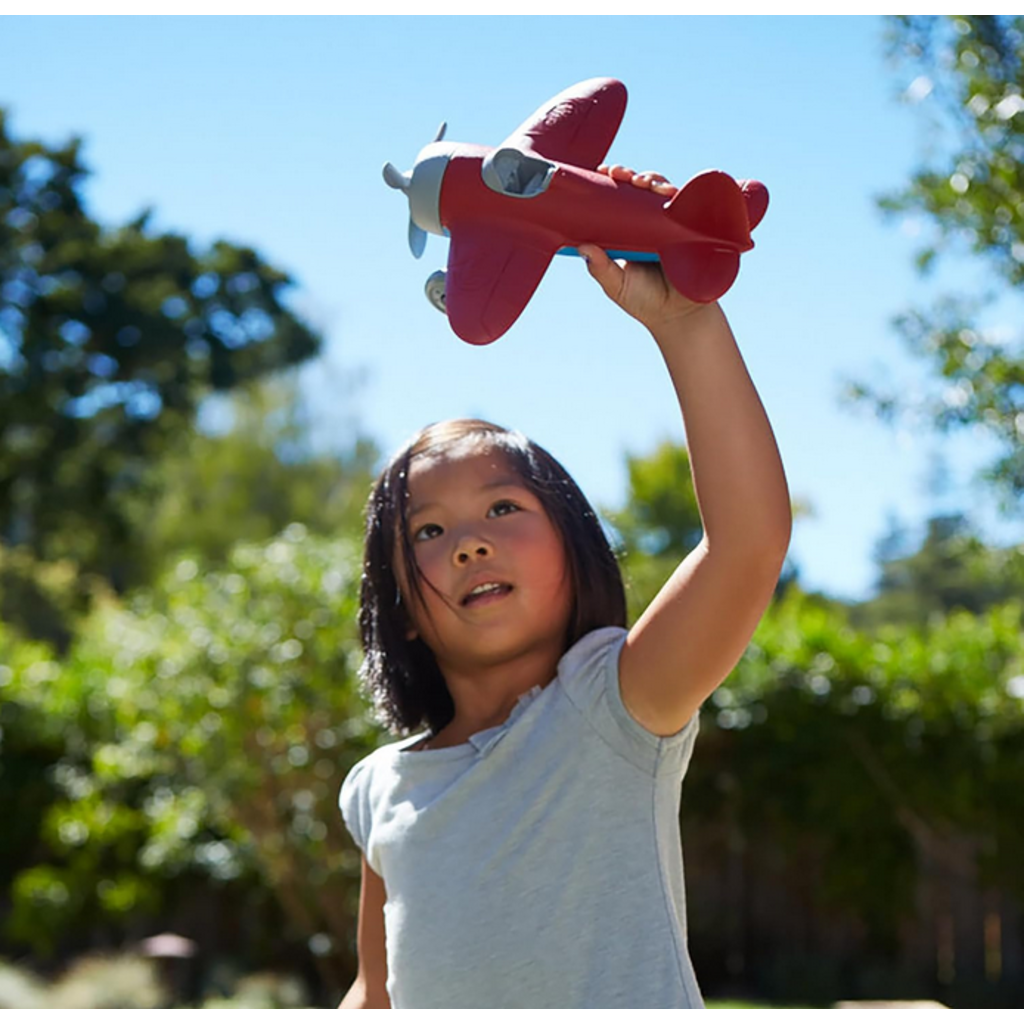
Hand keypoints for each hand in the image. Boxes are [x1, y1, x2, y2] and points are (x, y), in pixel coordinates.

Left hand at [581, 166, 708, 332]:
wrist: (679, 317)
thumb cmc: (645, 302)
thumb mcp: (617, 286)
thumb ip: (600, 269)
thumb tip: (582, 247)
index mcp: (627, 233)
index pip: (617, 203)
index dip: (610, 186)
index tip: (600, 173)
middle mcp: (648, 225)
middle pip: (638, 191)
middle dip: (629, 176)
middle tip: (617, 173)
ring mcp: (669, 225)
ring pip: (660, 192)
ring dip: (651, 180)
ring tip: (641, 182)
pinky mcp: (689, 228)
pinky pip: (684, 205)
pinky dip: (676, 193)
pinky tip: (666, 191)